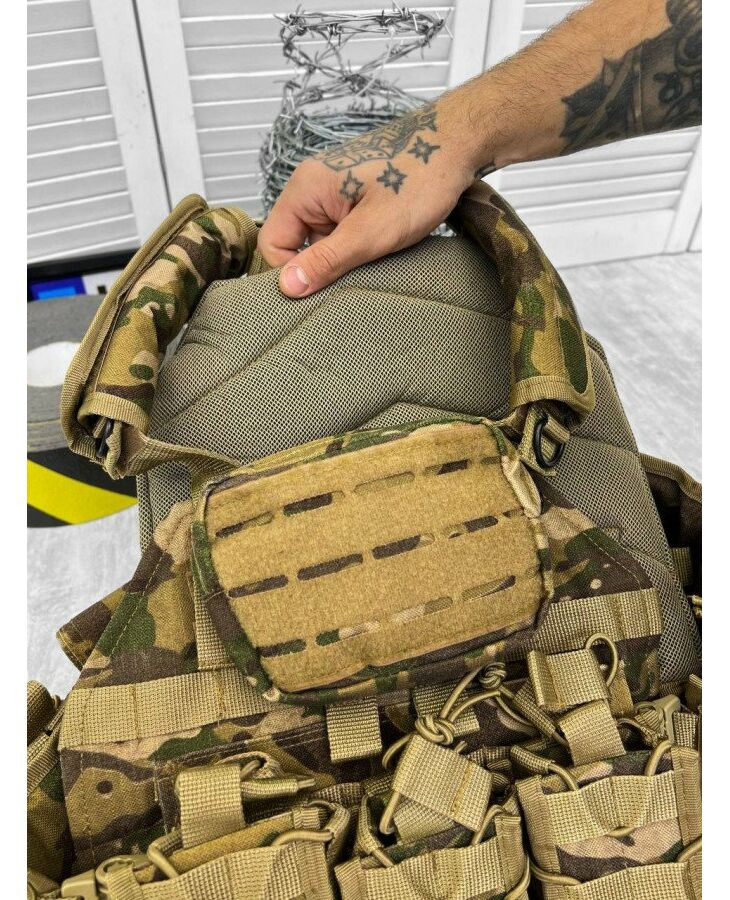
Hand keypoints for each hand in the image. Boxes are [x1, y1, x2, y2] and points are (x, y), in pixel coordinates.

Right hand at [257, 100, 478, 297]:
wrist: (457, 143)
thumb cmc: (419, 180)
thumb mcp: (370, 233)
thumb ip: (326, 261)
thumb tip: (286, 288)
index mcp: (305, 189)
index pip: (272, 243)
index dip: (292, 273)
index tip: (322, 291)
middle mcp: (313, 187)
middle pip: (296, 244)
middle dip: (322, 267)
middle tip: (354, 279)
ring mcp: (335, 192)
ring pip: (323, 241)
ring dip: (345, 258)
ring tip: (376, 260)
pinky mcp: (356, 197)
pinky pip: (343, 232)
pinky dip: (359, 246)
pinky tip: (383, 248)